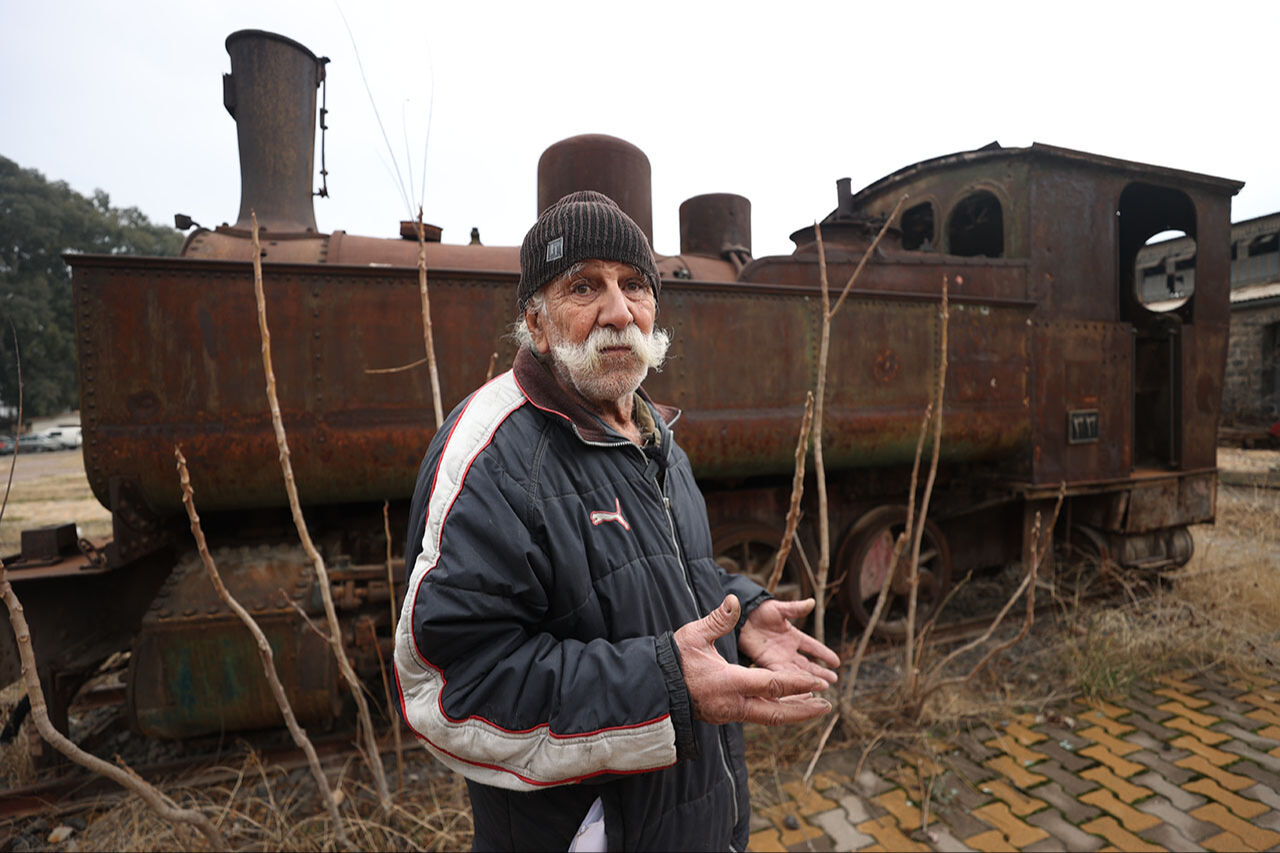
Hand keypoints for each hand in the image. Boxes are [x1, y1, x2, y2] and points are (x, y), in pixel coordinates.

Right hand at [673, 594, 832, 725]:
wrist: (655, 688)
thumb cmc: (674, 659)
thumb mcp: (694, 635)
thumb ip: (718, 619)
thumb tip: (734, 601)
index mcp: (729, 682)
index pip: (773, 685)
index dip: (798, 684)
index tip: (818, 683)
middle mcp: (732, 704)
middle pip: (776, 712)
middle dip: (803, 709)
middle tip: (826, 705)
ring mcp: (728, 714)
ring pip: (767, 717)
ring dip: (791, 713)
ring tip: (813, 706)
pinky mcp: (724, 716)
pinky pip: (756, 716)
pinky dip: (774, 711)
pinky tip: (784, 705)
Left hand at [739, 598, 840, 685]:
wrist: (741, 617)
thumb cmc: (760, 611)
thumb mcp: (780, 609)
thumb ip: (795, 609)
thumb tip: (812, 602)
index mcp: (793, 636)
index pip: (813, 647)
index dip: (824, 654)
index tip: (837, 663)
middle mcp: (787, 649)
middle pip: (807, 664)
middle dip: (820, 672)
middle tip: (833, 681)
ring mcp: (778, 657)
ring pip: (797, 672)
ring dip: (809, 680)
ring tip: (823, 688)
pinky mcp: (766, 662)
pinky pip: (780, 674)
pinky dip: (790, 681)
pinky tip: (799, 689)